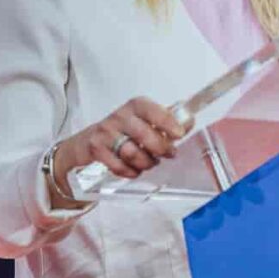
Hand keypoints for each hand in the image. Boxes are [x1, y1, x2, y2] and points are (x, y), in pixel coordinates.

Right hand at [49, 97, 192, 208]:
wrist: (89, 140)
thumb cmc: (124, 128)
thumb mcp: (146, 119)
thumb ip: (167, 120)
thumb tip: (189, 121)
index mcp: (136, 105)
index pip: (153, 110)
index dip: (168, 123)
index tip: (179, 134)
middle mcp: (120, 116)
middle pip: (144, 135)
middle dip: (161, 149)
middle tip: (169, 154)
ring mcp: (106, 132)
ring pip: (132, 153)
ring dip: (146, 162)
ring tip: (151, 162)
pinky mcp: (96, 149)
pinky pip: (119, 166)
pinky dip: (131, 172)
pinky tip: (136, 170)